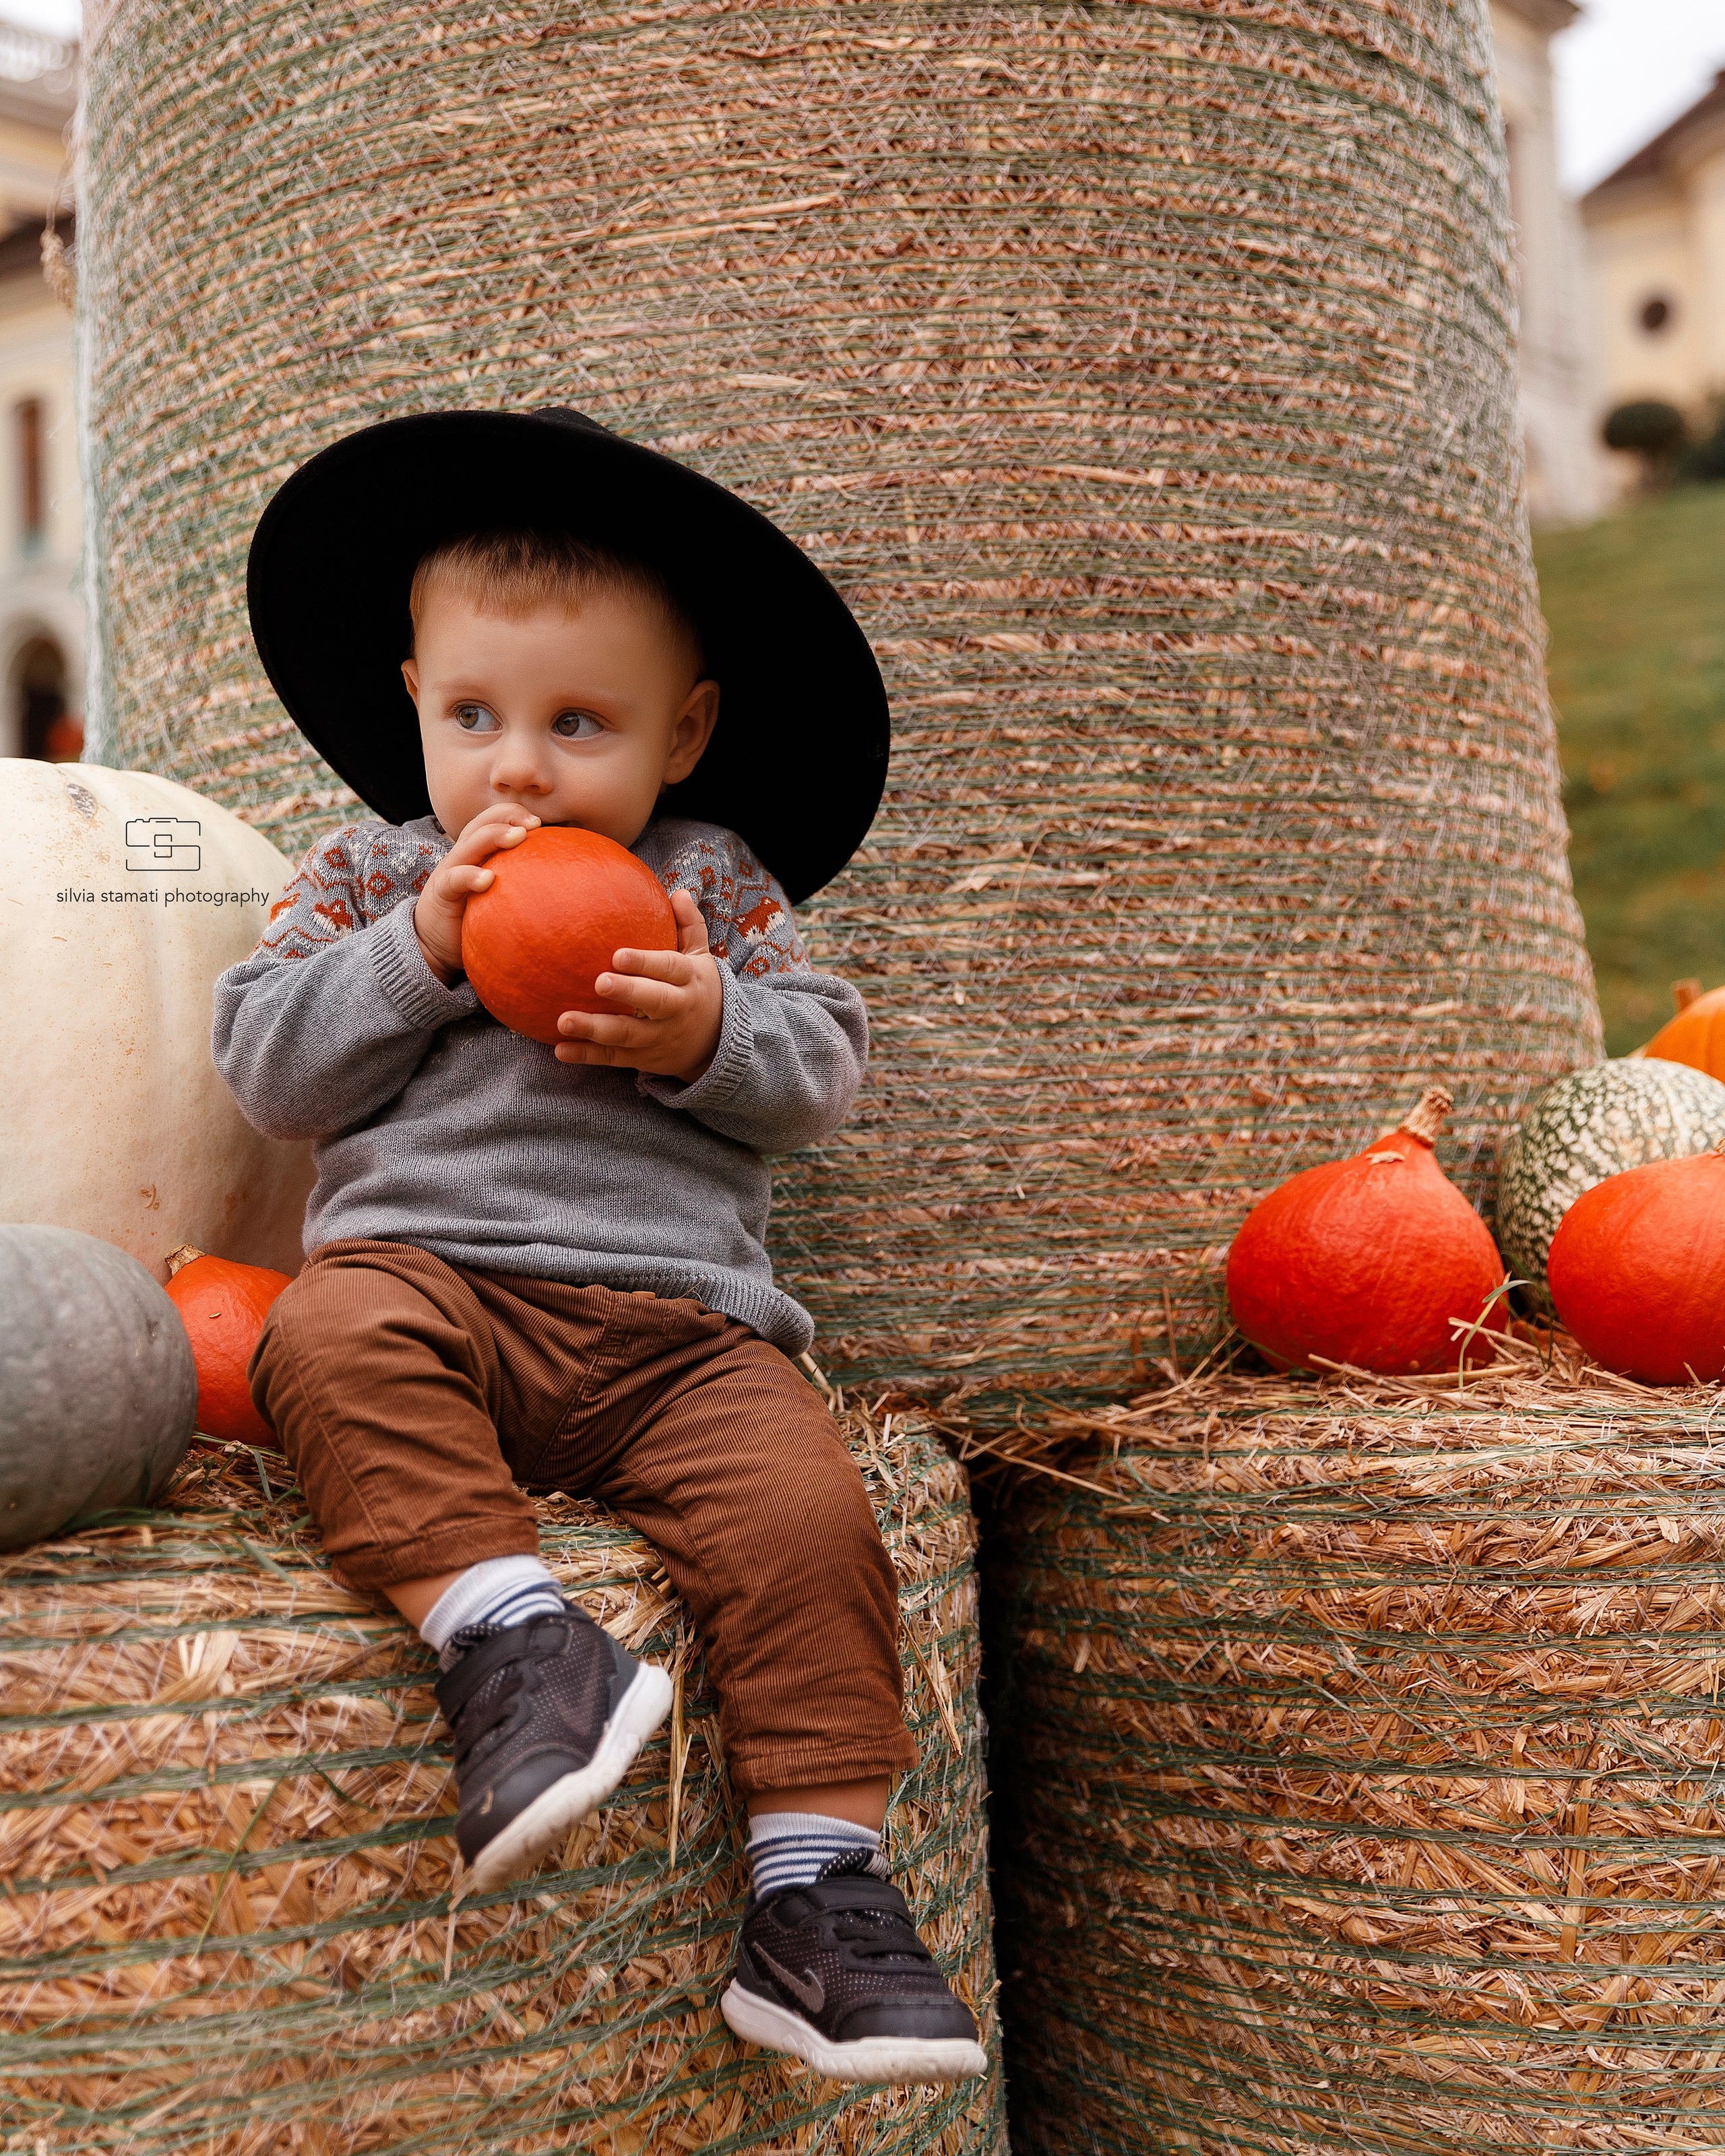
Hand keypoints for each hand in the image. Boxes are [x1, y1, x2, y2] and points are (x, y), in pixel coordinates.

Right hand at [413, 804, 539, 984]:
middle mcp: (465, 855)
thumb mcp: (501, 896)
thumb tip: (570, 890)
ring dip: (494, 836)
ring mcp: (451, 871)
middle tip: (535, 825)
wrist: (434, 943)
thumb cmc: (475, 917)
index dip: (516, 814)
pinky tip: (488, 879)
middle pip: (483, 823)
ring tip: (518, 836)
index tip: (543, 824)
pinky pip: (454, 880)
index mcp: (480, 851)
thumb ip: (524, 884)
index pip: (495, 820)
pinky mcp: (441, 893)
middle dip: (508, 817)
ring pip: (470, 844)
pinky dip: (470, 876)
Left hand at [555, 888, 722, 1082]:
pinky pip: (613, 1058)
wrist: (716, 1043)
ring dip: (595, 1029)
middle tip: (598, 982)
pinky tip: (561, 1050)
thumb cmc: (697, 989)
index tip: (618, 954)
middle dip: (627, 993)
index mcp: (689, 980)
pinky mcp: (643, 1058)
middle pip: (654, 1001)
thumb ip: (689, 926)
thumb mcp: (701, 958)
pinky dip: (587, 1056)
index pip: (670, 969)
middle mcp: (676, 1010)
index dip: (646, 962)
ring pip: (628, 1034)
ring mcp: (659, 1037)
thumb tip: (679, 893)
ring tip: (564, 1021)